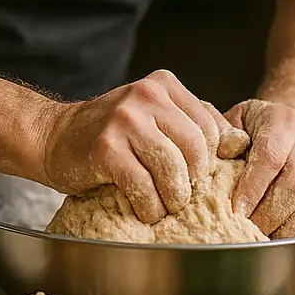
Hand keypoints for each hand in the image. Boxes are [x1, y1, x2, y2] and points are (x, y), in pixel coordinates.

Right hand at [41, 69, 249, 223]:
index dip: (210, 160)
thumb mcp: (156, 117)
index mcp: (163, 84)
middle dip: (194, 181)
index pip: (210, 126)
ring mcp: (125, 120)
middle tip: (183, 196)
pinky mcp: (107, 148)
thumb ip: (194, 123)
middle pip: (196, 148)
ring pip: (173, 169)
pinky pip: (144, 186)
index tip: (197, 177)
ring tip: (165, 205)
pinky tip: (145, 209)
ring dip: (173, 198)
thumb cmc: (113, 134)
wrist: (55, 137)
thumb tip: (239, 144)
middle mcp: (146, 95)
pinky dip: (150, 206)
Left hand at [225, 99, 294, 237]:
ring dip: (280, 227)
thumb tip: (223, 153)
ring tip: (254, 240)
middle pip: (294, 185)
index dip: (254, 187)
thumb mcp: (232, 118)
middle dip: (267, 215)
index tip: (235, 211)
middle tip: (242, 231)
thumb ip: (224, 133)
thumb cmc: (250, 123)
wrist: (283, 119)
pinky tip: (270, 240)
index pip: (271, 157)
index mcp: (282, 121)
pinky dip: (291, 232)